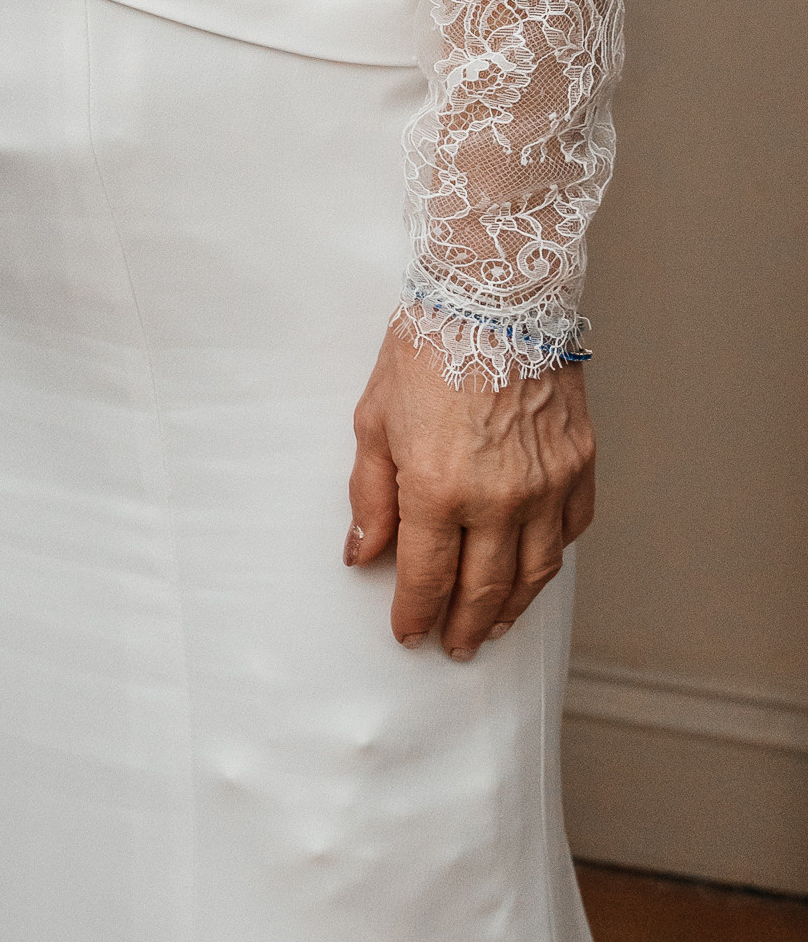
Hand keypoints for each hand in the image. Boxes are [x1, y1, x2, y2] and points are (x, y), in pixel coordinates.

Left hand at [345, 322, 595, 659]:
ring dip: (512, 609)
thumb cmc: (428, 346)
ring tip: (494, 628)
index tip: (408, 631)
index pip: (426, 576)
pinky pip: (570, 532)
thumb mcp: (375, 418)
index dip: (414, 612)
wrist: (494, 294)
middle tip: (454, 647)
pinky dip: (551, 559)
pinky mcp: (579, 465)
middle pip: (482, 588)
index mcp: (439, 488)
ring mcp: (546, 485)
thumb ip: (371, 494)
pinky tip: (535, 570)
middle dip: (463, 626)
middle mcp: (499, 498)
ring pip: (533, 573)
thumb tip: (362, 552)